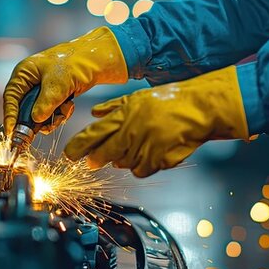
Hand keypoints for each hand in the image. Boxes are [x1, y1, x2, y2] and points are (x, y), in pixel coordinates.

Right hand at [3, 27, 128, 134]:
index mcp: (24, 73)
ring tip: (65, 109)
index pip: (11, 97)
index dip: (10, 115)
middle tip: (42, 130)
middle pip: (24, 109)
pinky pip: (51, 113)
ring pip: (39, 114)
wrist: (96, 61)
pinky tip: (69, 106)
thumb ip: (45, 103)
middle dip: (36, 120)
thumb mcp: (58, 84)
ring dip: (52, 117)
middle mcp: (30, 83)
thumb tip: (36, 120)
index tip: (11, 132)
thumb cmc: (74, 63)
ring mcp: (42, 91)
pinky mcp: (54, 97)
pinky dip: (60, 114)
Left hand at [64, 66, 250, 176]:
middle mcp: (131, 131)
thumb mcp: (137, 98)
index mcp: (124, 115)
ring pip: (124, 163)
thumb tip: (95, 114)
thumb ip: (113, 108)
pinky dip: (143, 165)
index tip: (70, 155)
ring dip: (125, 159)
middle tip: (91, 162)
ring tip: (138, 145)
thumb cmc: (168, 101)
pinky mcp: (158, 159)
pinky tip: (151, 153)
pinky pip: (142, 170)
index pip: (94, 133)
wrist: (198, 109)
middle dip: (95, 159)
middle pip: (105, 153)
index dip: (79, 146)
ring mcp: (145, 147)